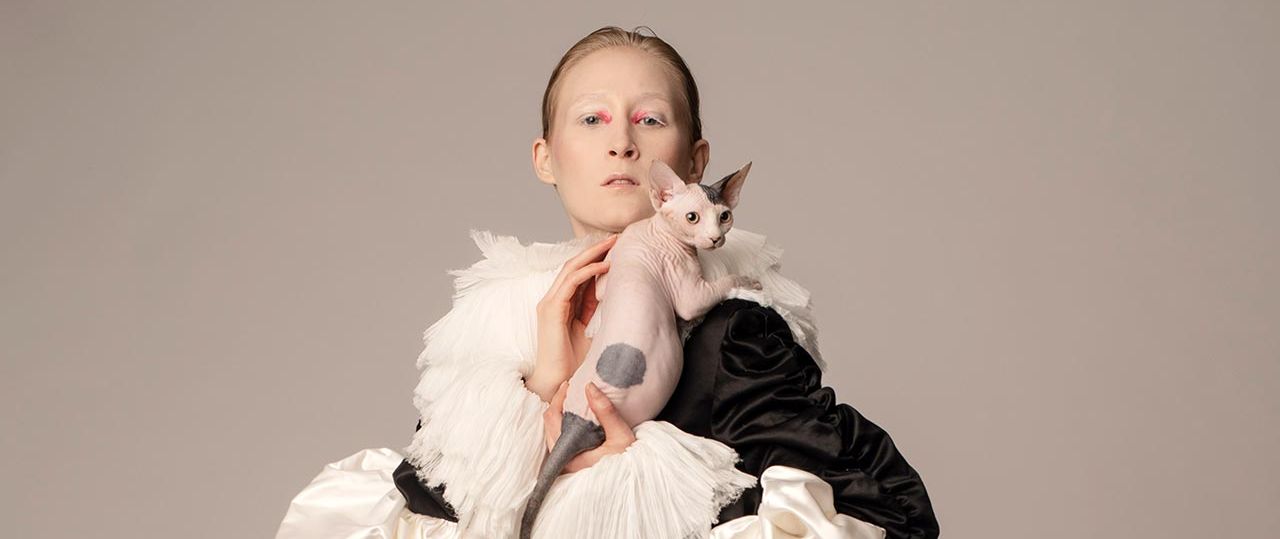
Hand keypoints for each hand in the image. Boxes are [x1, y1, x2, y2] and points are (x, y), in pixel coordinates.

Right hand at [525, 234, 616, 401]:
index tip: (619, 249)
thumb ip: (600, 313)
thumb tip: (622, 299)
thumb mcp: (594, 331)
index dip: (598, 258)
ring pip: (571, 268)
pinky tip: (605, 266)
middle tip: (617, 238)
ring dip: (593, 254)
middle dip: (596, 250)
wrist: (556, 383)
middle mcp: (554, 299)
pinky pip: (570, 283)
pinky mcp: (551, 310)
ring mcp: (550, 303)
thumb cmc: (575, 363)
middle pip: (575, 265)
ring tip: (613, 244)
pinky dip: (588, 272)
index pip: (581, 273)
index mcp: (564, 304)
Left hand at [543, 381, 636, 472]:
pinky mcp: (570, 465)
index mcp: (570, 455)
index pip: (553, 418)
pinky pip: (559, 439)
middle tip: (570, 389)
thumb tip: (589, 386)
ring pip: (552, 432)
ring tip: (573, 400)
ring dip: (560, 414)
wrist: (631, 482)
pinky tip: (576, 417)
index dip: (558, 398)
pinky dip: (563, 425)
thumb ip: (606, 411)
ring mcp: (564, 464)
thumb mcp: (621, 436)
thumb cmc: (628, 463)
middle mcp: (562, 461)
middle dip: (558, 404)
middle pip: (549, 424)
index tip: (568, 385)